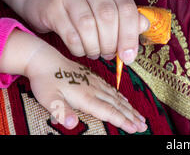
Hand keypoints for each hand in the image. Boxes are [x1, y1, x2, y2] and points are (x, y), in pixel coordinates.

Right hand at [0, 0, 149, 63]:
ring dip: (95, 47)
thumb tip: (143, 27)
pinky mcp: (52, 6)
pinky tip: (82, 50)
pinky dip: (79, 48)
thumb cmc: (82, 6)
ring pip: (88, 26)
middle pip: (108, 16)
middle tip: (110, 54)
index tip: (130, 56)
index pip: (127, 7)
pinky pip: (70, 35)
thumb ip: (127, 16)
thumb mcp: (107, 6)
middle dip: (112, 42)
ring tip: (96, 53)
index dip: (130, 34)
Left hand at [0, 30, 147, 132]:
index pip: (108, 111)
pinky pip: (112, 90)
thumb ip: (62, 111)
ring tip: (140, 117)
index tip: (134, 128)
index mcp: (85, 96)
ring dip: (130, 109)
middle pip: (117, 105)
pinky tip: (126, 101)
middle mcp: (94, 89)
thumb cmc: (45, 81)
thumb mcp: (49, 98)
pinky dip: (122, 98)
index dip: (122, 120)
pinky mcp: (93, 79)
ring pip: (117, 98)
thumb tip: (71, 125)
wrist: (46, 60)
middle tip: (143, 126)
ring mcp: (95, 83)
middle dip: (131, 116)